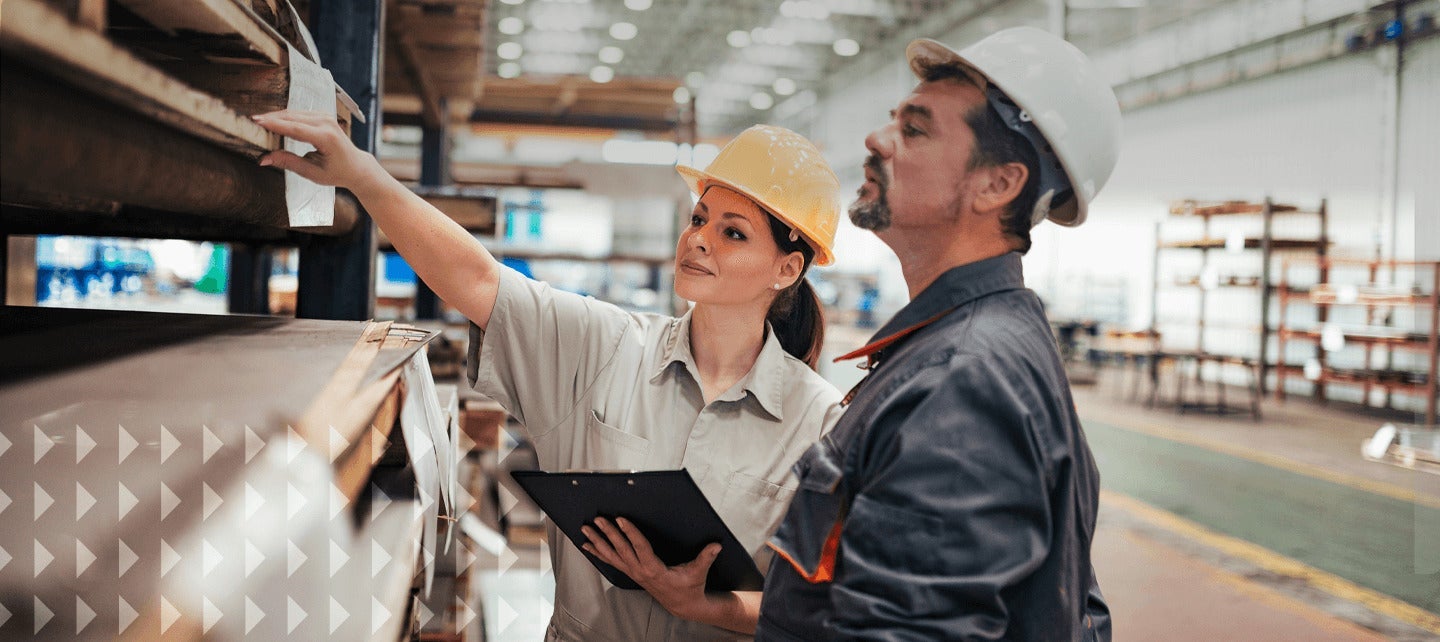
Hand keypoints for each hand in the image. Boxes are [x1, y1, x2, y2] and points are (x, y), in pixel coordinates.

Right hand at [250, 110, 386, 192]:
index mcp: (326, 138)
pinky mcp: (322, 116)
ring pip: (294, 113)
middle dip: (270, 119)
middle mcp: (326, 123)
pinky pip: (299, 114)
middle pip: (292, 117)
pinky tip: (271, 121)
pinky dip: (284, 117)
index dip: (275, 124)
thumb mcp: (312, 173)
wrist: (356, 166)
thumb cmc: (336, 173)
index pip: (295, 128)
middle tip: (250, 122)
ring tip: (257, 122)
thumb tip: (264, 159)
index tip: (256, 122)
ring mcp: (325, 117)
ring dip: (275, 116)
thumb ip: (288, 163)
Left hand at [581, 517, 721, 620]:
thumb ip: (706, 557)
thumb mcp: (699, 572)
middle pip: (621, 549)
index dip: (630, 533)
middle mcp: (641, 571)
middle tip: (598, 519)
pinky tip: (587, 545)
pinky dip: (598, 553)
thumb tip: (716, 545)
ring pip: (612, 556)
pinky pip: (612, 562)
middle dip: (608, 533)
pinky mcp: (632, 573)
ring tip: (585, 529)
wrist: (683, 605)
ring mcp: (634, 573)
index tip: (620, 519)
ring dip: (598, 542)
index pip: (640, 547)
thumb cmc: (690, 587)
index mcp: (655, 569)